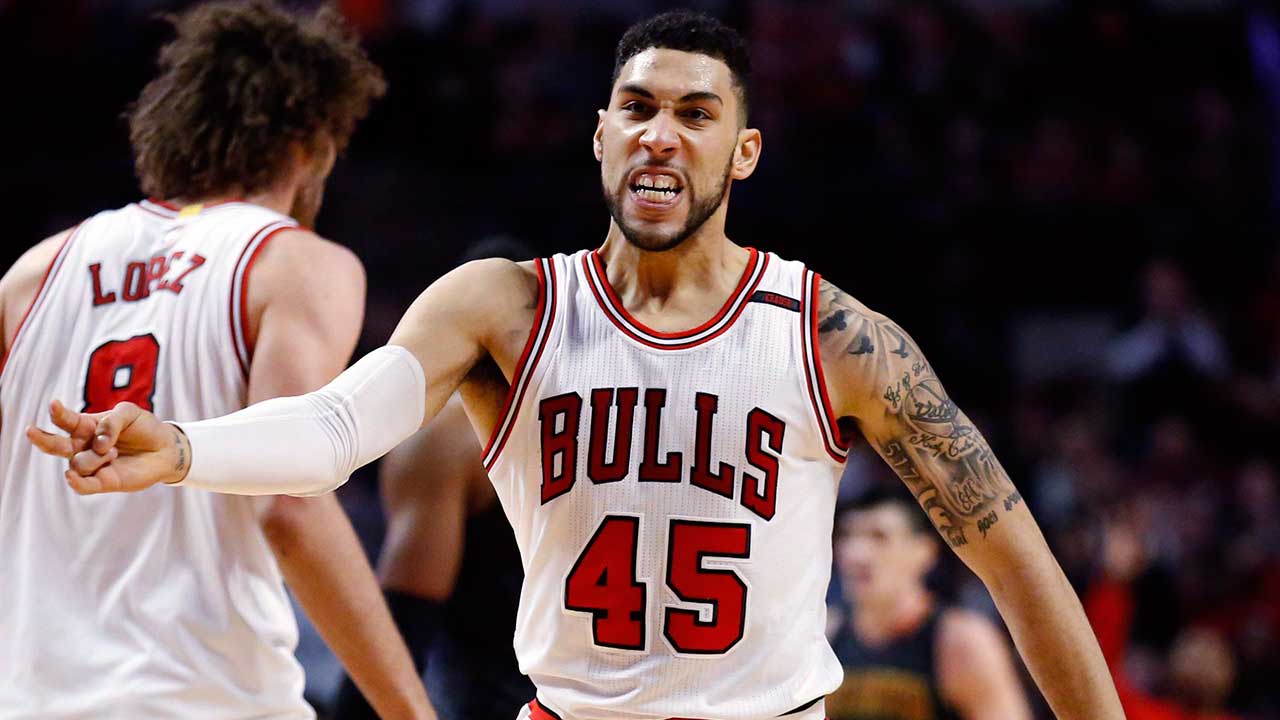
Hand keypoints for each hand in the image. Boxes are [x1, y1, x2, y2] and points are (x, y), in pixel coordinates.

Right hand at [26, 400, 190, 493]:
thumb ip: (112, 421)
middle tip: (31, 431)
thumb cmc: (144, 427)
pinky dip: (76, 481)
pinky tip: (70, 476)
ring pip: (78, 462)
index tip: (53, 404)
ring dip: (97, 455)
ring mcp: (91, 465)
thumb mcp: (130, 413)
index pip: (66, 420)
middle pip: (56, 445)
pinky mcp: (103, 482)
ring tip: (115, 451)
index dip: (58, 413)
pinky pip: (82, 485)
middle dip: (43, 439)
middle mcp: (83, 446)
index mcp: (86, 426)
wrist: (165, 448)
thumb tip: (97, 441)